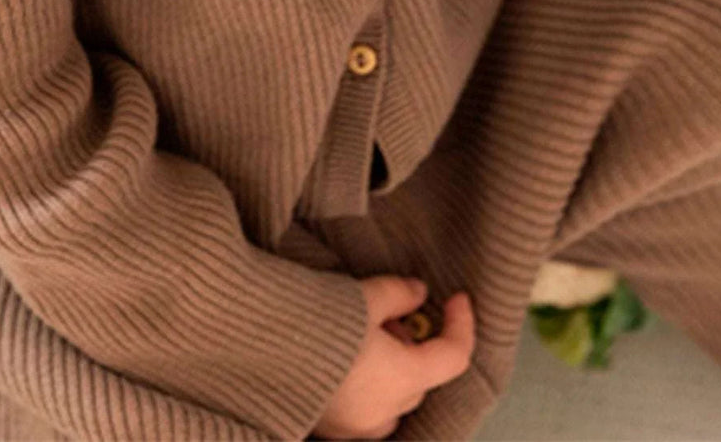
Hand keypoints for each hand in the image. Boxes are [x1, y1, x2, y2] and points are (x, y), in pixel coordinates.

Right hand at [312, 275, 475, 439]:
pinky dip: (367, 386)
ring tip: (360, 335)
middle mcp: (386, 411)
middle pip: (421, 377)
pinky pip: (366, 411)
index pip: (454, 357)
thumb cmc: (314, 323)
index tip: (458, 299)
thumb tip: (419, 292)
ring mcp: (359, 427)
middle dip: (412, 343)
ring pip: (394, 397)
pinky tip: (343, 359)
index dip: (463, 324)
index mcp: (403, 377)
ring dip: (391, 368)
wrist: (258, 351)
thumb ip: (398, 293)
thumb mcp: (364, 295)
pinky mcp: (333, 431)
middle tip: (386, 312)